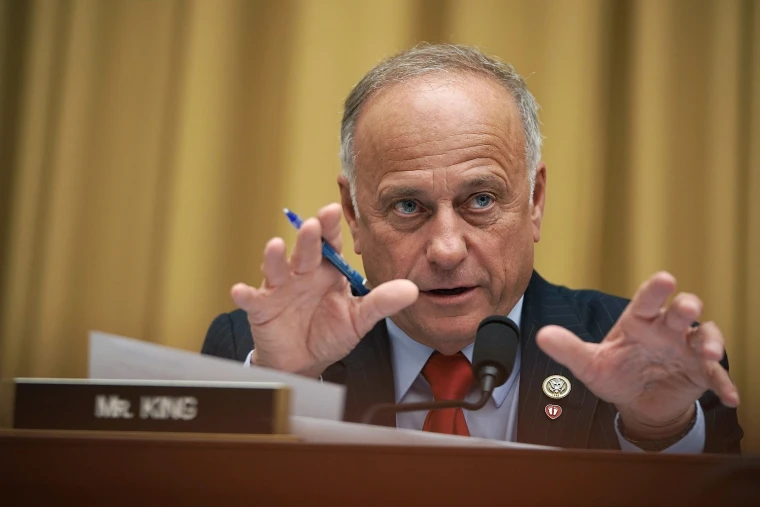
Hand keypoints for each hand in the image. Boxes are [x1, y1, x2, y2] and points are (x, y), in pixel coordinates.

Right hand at [231, 203, 417, 376]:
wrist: (305, 361)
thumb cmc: (330, 331)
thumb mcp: (359, 318)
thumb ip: (382, 302)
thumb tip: (413, 289)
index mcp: (327, 270)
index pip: (329, 244)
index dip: (330, 228)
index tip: (333, 211)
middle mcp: (301, 273)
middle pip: (304, 251)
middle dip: (306, 237)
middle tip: (312, 224)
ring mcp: (279, 288)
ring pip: (276, 268)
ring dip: (274, 258)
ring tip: (275, 246)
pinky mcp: (261, 308)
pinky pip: (251, 299)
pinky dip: (244, 295)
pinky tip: (240, 291)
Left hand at [536, 272, 738, 438]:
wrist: (636, 401)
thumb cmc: (615, 372)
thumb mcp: (590, 364)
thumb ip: (568, 349)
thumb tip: (540, 335)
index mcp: (638, 321)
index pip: (646, 300)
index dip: (655, 289)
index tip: (665, 279)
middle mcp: (666, 330)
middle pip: (680, 312)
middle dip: (685, 308)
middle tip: (687, 308)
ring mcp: (686, 350)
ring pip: (705, 336)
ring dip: (710, 342)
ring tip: (710, 354)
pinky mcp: (700, 373)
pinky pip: (716, 376)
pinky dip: (724, 384)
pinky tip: (730, 396)